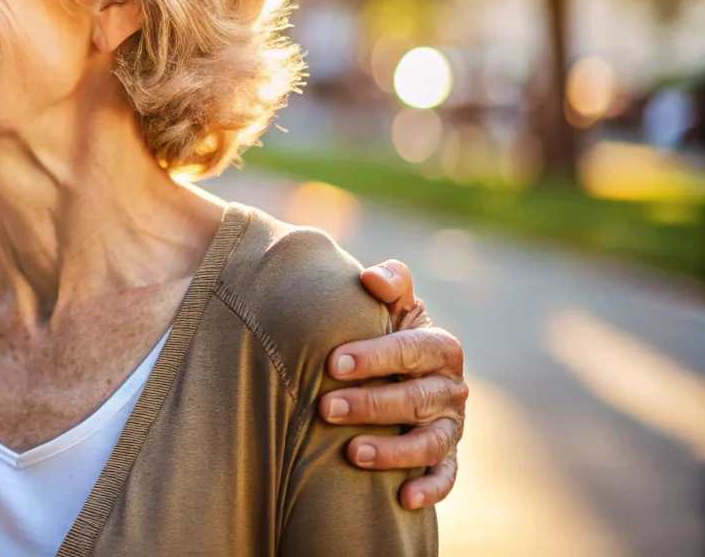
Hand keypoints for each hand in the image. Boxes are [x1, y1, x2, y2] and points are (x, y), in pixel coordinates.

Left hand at [319, 259, 465, 510]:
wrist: (400, 372)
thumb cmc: (386, 332)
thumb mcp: (393, 306)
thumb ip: (390, 285)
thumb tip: (370, 278)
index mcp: (439, 347)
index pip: (411, 350)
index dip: (374, 356)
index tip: (332, 363)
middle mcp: (450, 387)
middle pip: (415, 398)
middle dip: (370, 404)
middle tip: (325, 408)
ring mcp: (451, 425)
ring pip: (430, 442)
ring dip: (394, 451)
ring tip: (353, 452)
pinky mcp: (448, 457)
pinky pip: (446, 477)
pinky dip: (430, 489)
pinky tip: (404, 498)